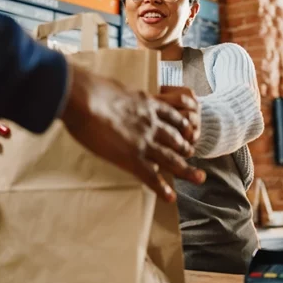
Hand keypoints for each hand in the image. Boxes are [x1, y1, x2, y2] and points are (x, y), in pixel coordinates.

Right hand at [60, 64, 205, 202]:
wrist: (85, 98)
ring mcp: (144, 142)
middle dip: (186, 147)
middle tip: (192, 153)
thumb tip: (112, 93)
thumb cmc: (91, 88)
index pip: (170, 115)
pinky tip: (171, 197)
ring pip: (172, 159)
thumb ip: (120, 94)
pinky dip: (162, 188)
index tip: (187, 129)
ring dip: (186, 170)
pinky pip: (151, 177)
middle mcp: (151, 123)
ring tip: (198, 178)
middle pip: (176, 138)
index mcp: (146, 104)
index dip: (180, 124)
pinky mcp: (132, 158)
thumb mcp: (114, 86)